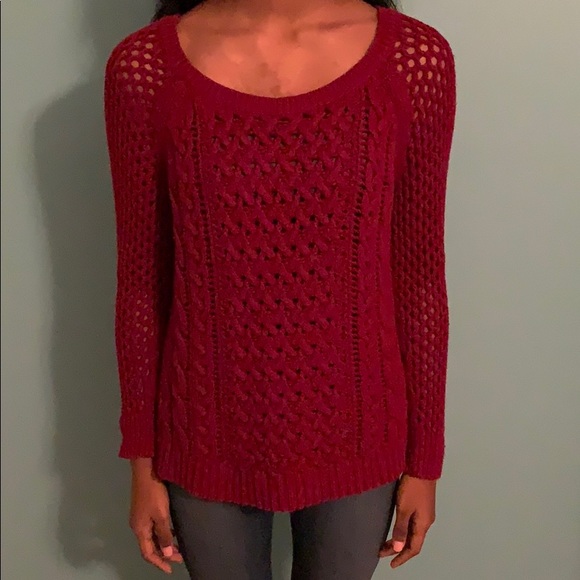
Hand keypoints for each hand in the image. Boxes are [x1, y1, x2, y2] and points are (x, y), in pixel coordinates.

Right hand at [129, 458, 183, 573]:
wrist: (145, 471)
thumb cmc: (154, 493)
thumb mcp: (161, 515)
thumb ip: (164, 535)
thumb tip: (166, 554)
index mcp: (140, 529)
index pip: (148, 553)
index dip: (159, 563)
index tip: (171, 569)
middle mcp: (138, 526)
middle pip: (149, 546)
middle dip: (163, 554)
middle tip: (179, 558)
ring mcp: (140, 517)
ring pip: (152, 537)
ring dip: (163, 544)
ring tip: (177, 548)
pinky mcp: (144, 509)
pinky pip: (153, 528)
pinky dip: (162, 534)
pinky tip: (171, 532)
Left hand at [379, 474, 436, 567]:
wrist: (421, 467)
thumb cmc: (413, 486)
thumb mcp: (404, 508)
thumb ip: (400, 528)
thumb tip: (399, 548)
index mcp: (424, 524)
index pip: (414, 548)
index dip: (403, 557)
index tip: (391, 564)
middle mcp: (426, 521)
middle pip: (412, 541)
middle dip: (398, 549)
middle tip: (383, 552)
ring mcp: (424, 513)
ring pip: (412, 532)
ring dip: (399, 539)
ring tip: (386, 543)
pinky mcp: (420, 505)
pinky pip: (412, 524)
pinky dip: (402, 530)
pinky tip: (395, 528)